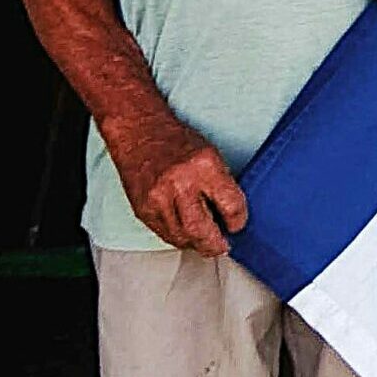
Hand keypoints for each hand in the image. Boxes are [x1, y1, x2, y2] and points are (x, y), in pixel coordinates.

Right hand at [110, 120, 247, 254]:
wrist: (138, 131)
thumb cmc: (176, 140)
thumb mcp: (210, 154)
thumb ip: (221, 185)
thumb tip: (232, 216)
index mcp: (204, 165)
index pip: (231, 206)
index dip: (238, 220)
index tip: (237, 224)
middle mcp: (180, 183)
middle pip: (202, 231)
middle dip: (216, 245)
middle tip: (222, 246)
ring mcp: (158, 198)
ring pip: (182, 238)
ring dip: (196, 243)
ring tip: (203, 239)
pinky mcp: (143, 209)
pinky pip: (164, 234)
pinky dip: (178, 237)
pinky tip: (184, 232)